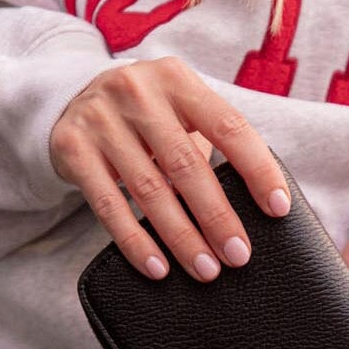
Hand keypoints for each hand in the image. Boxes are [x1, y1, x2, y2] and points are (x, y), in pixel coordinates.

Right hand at [50, 56, 289, 280]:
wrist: (70, 100)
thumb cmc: (145, 117)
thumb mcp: (177, 111)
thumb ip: (211, 143)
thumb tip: (257, 205)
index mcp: (178, 79)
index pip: (229, 126)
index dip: (257, 169)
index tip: (278, 208)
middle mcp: (138, 92)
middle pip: (186, 164)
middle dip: (217, 216)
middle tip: (238, 255)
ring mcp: (101, 119)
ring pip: (149, 190)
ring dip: (182, 237)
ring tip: (205, 269)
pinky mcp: (72, 148)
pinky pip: (108, 205)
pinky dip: (135, 241)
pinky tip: (158, 267)